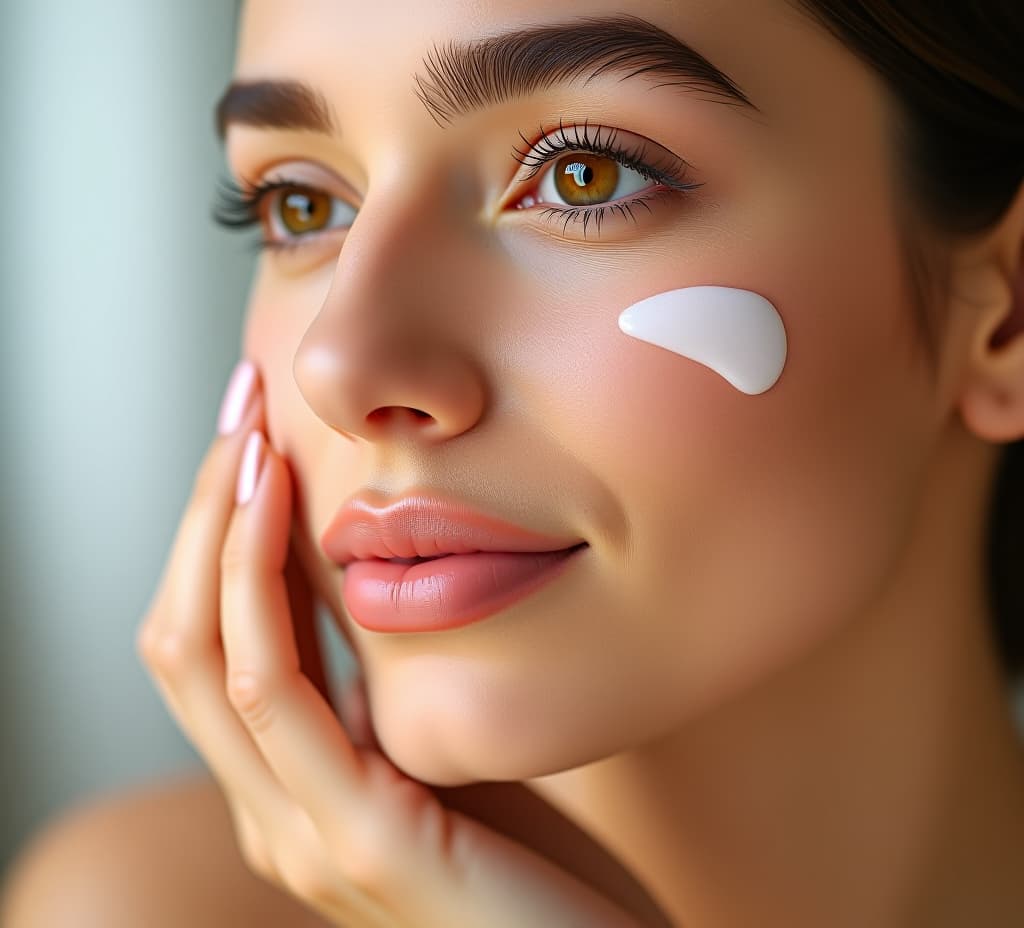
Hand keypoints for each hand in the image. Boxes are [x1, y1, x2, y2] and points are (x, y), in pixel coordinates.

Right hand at [136, 363, 649, 927]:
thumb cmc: (547, 862)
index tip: (250, 434)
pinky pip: (271, 692)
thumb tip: (366, 592)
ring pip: (206, 655)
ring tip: (248, 435)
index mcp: (295, 791)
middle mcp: (276, 814)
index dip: (214, 536)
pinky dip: (255, 587)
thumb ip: (390, 697)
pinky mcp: (357, 841)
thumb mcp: (448, 751)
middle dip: (202, 512)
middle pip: (183, 640)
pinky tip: (275, 505)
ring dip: (217, 530)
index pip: (212, 647)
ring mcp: (303, 834)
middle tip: (238, 406)